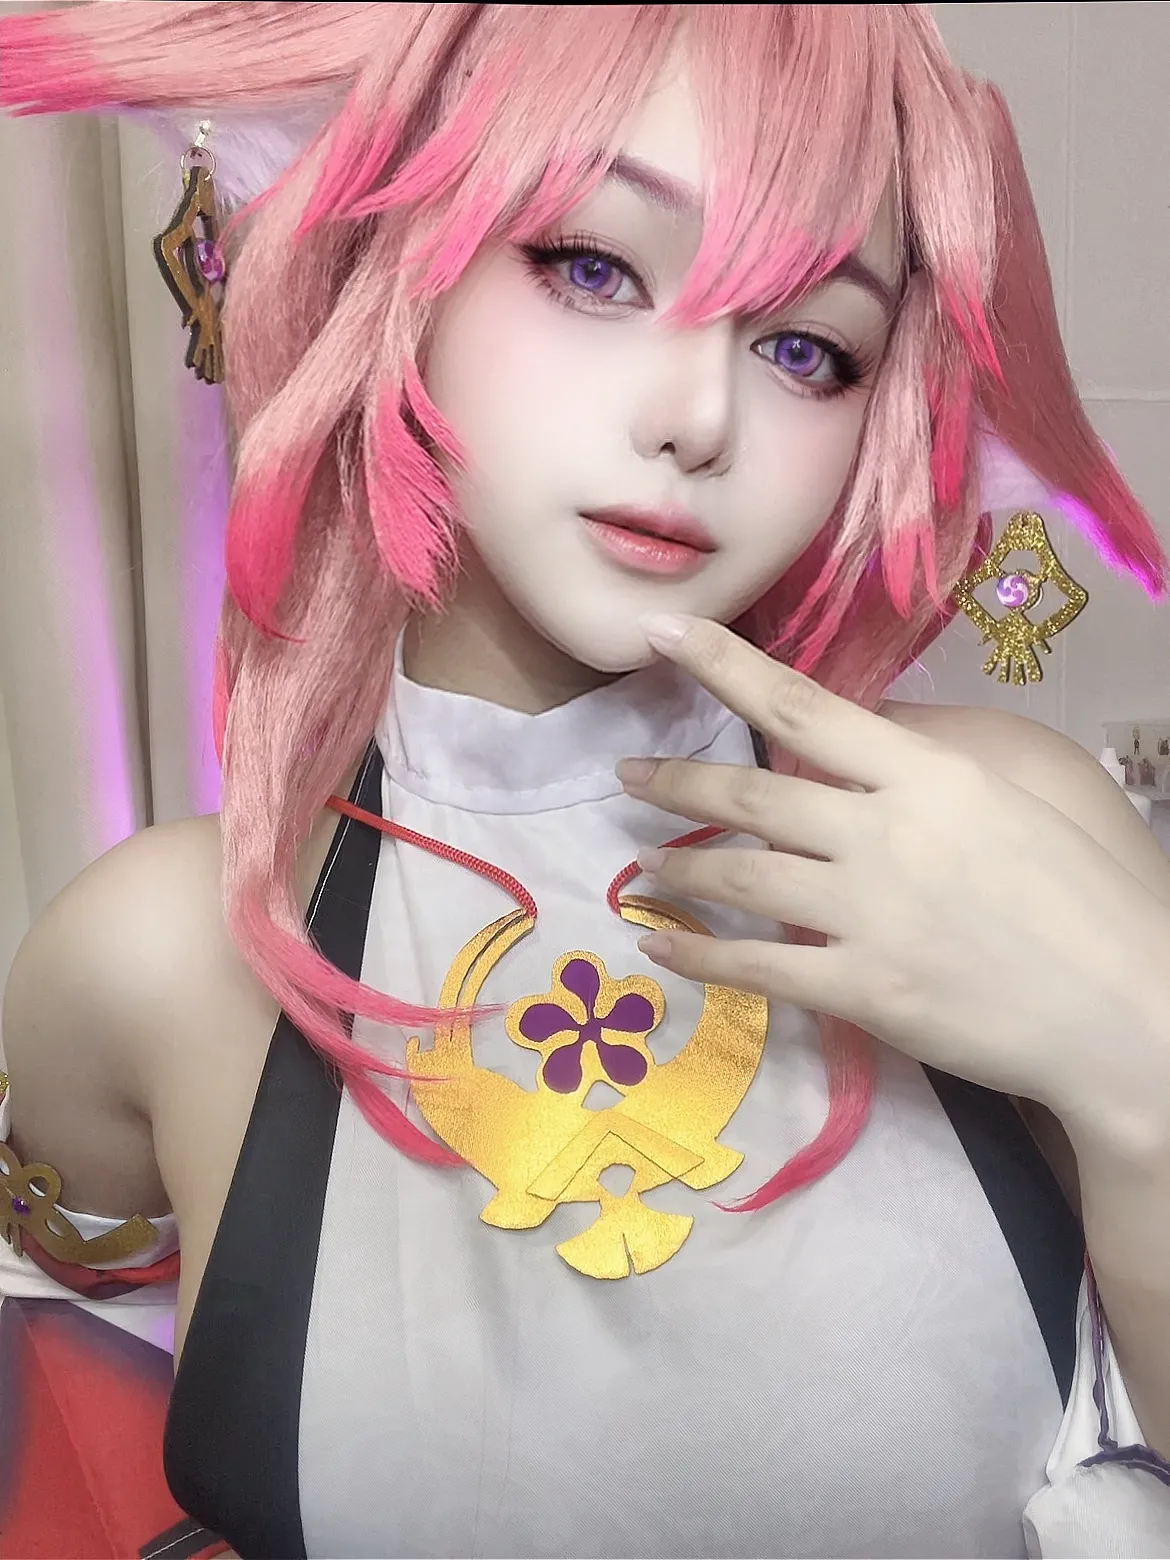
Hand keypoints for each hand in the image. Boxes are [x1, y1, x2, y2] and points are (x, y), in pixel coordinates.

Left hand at [616, 615, 1169, 1127]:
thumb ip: (930, 756)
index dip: (721, 663)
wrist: (1127, 1010)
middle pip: (752, 794)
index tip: (660, 632)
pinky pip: (757, 968)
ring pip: (741, 879)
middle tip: (625, 772)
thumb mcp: (1018, 794)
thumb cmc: (1086, 893)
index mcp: (927, 774)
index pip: (801, 704)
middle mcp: (884, 834)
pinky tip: (661, 948)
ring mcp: (868, 914)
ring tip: (644, 863)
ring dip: (681, 867)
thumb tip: (862, 725)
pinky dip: (699, 956)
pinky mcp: (862, 990)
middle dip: (676, 780)